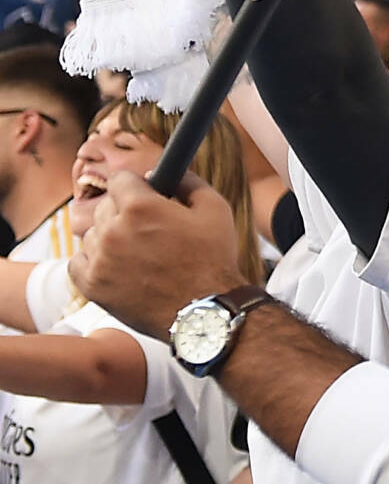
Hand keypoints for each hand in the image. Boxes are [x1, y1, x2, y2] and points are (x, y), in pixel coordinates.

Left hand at [67, 173, 246, 338]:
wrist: (203, 311)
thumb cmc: (213, 260)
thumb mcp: (215, 209)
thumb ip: (187, 182)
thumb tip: (164, 172)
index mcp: (141, 207)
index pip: (120, 179)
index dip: (136, 185)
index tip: (144, 194)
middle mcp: (113, 230)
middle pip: (105, 206)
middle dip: (125, 210)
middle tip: (149, 228)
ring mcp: (99, 259)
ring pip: (93, 234)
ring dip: (111, 237)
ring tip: (138, 252)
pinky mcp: (91, 285)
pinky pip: (78, 261)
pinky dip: (94, 261)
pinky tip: (117, 265)